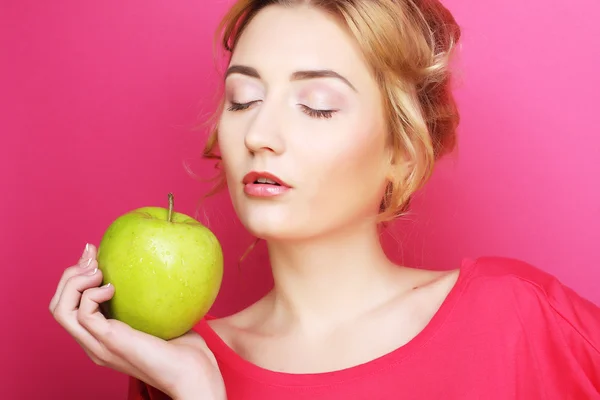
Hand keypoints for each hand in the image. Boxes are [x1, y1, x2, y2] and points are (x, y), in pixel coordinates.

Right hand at [49, 244, 225, 399]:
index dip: (76, 276)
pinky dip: (91, 294)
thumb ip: (151, 299)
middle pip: (58, 306)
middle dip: (70, 274)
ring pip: (61, 310)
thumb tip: (155, 266)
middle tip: (93, 255)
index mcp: (102, 337)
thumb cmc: (185, 347)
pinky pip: (83, 314)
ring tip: (98, 270)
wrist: (194, 373)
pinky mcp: (109, 342)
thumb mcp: (161, 317)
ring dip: (74, 281)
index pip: (70, 306)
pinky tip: (112, 287)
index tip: (95, 253)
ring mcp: (99, 345)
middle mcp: (94, 342)